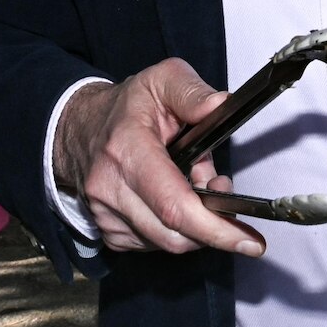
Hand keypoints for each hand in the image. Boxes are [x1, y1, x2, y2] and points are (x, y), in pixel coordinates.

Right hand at [53, 60, 261, 256]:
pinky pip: (154, 245)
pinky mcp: (109, 234)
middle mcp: (111, 189)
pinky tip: (173, 199)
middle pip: (175, 235)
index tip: (248, 240)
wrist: (78, 129)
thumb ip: (192, 92)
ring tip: (193, 182)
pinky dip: (175, 229)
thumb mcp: (161, 80)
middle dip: (212, 221)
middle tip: (218, 185)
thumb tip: (219, 106)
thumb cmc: (125, 108)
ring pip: (168, 243)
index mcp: (127, 151)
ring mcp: (105, 216)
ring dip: (193, 223)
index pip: (174, 206)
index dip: (215, 228)